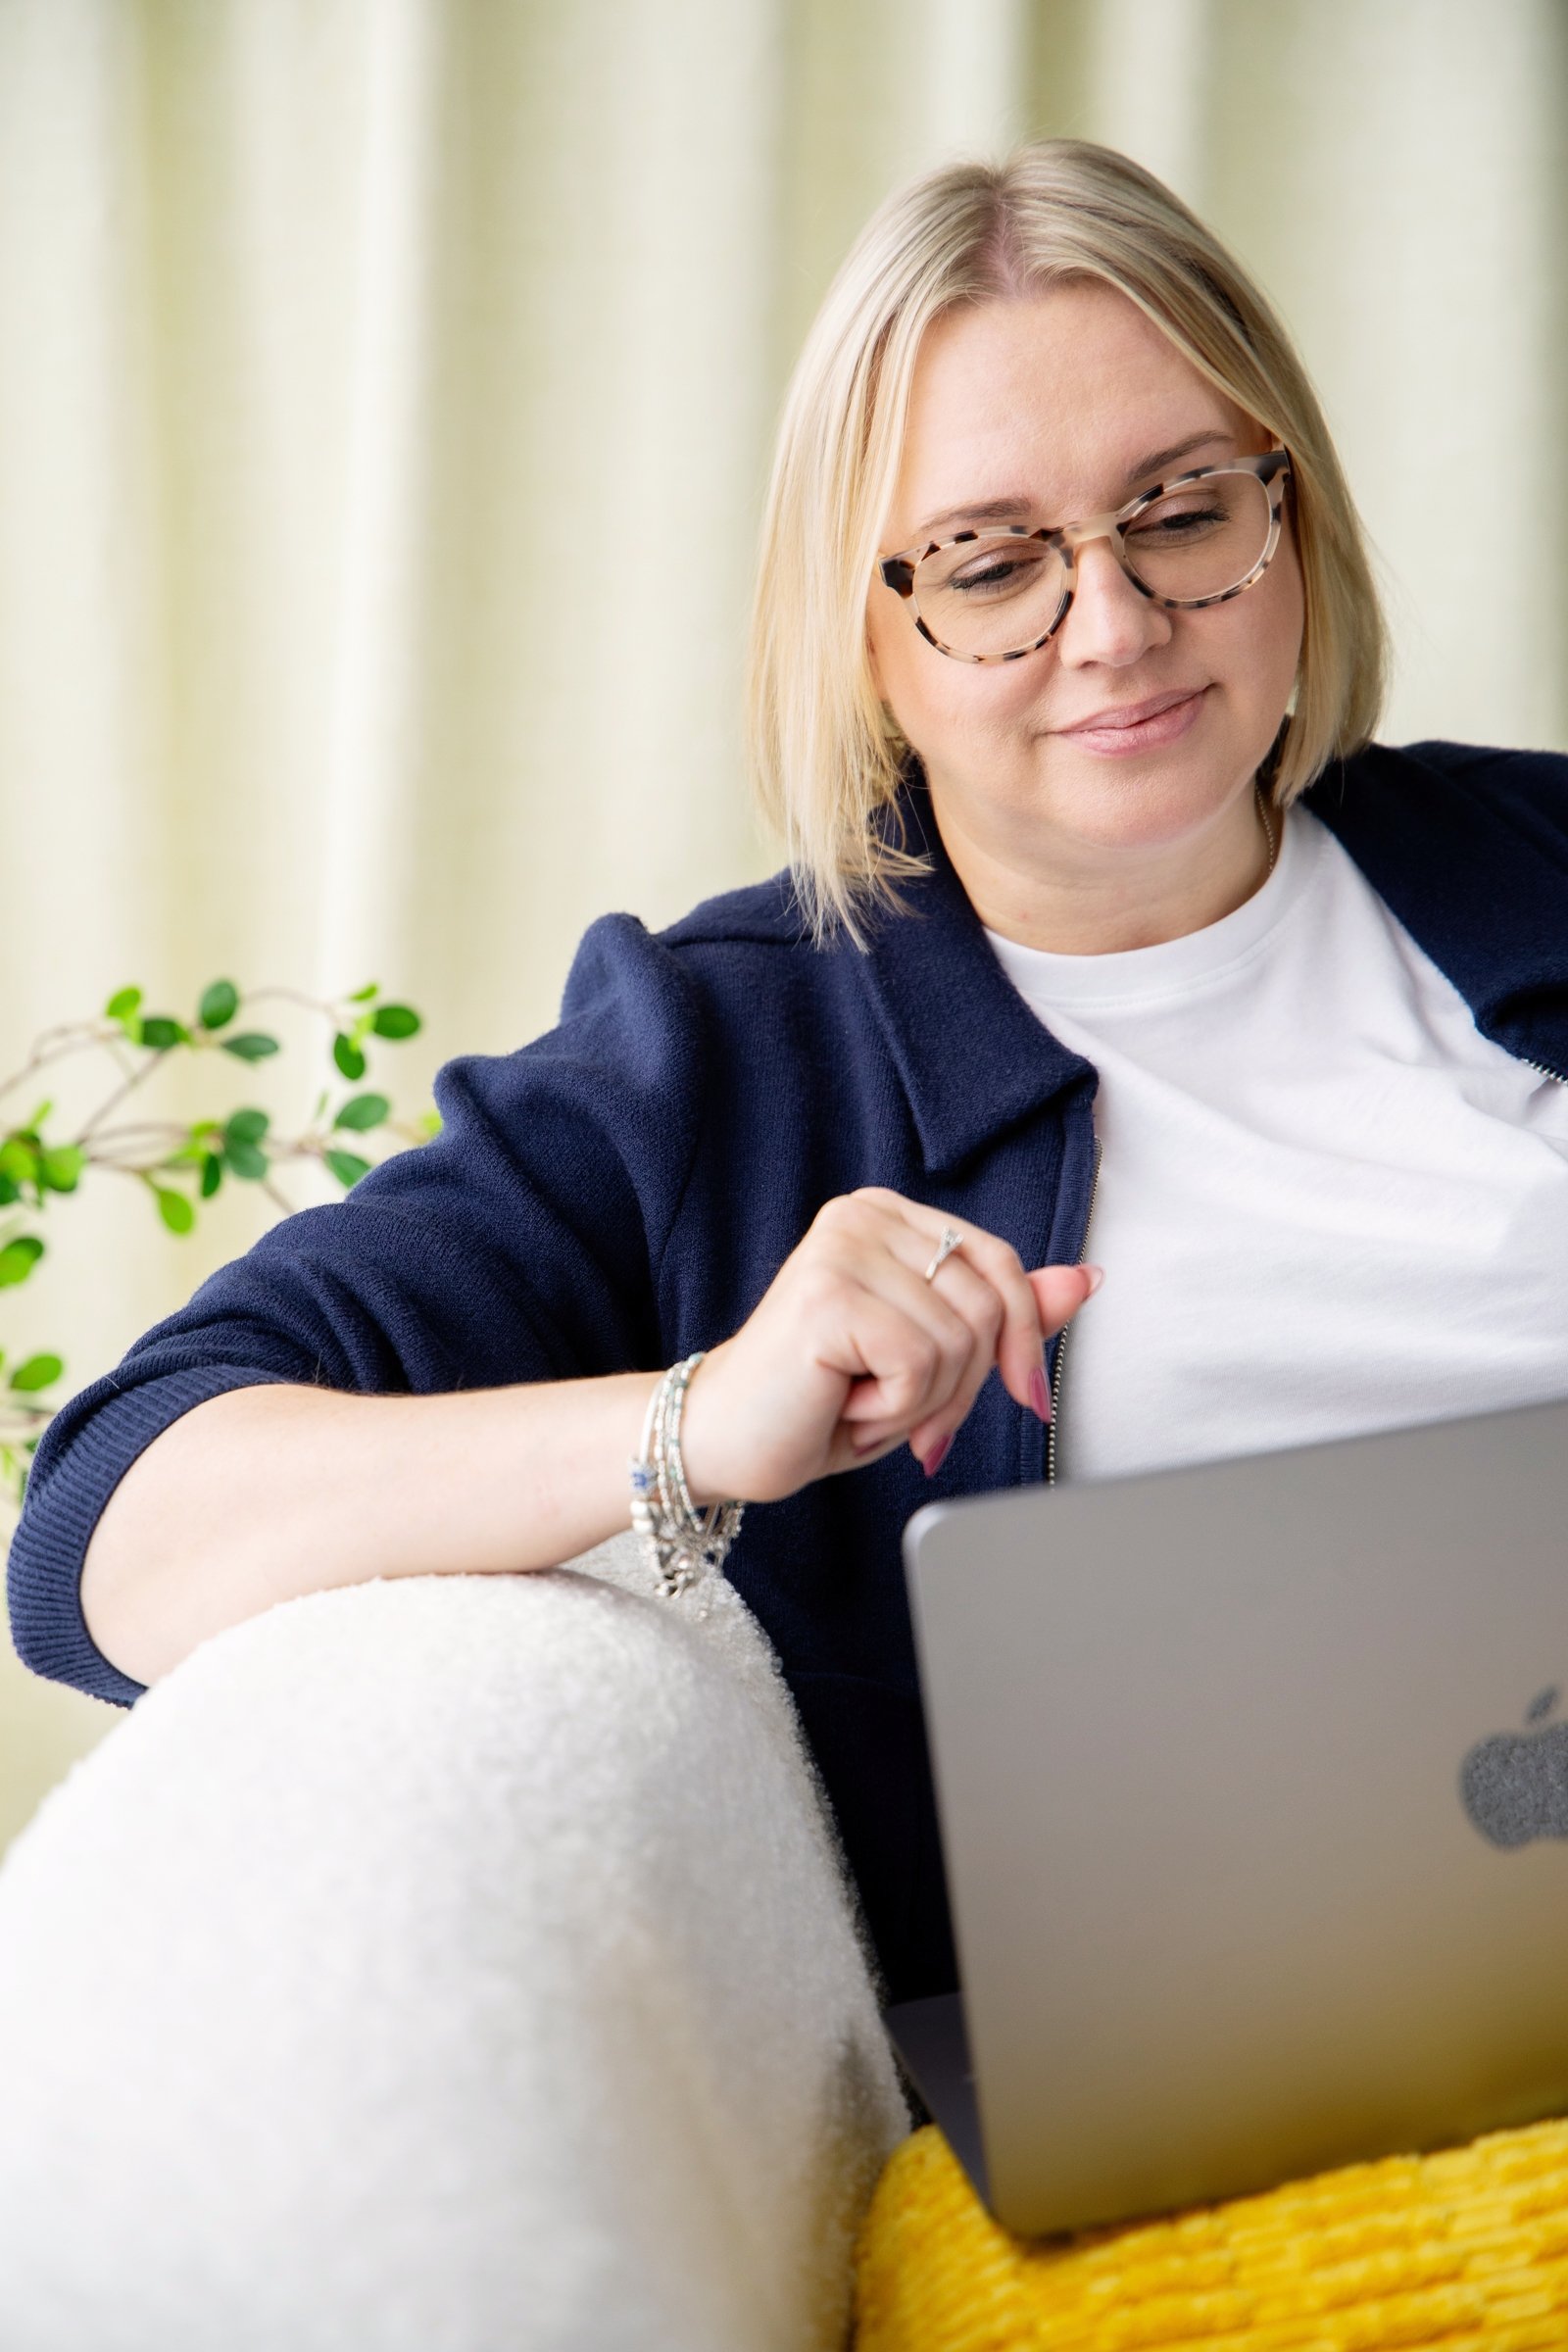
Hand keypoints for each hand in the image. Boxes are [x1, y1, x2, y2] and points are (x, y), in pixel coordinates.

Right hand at [678, 1187, 1101, 1504]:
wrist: (725, 1443)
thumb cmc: (821, 1401)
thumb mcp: (931, 1358)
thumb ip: (1003, 1314)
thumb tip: (1086, 1279)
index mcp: (887, 1214)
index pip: (1001, 1264)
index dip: (1023, 1340)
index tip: (1022, 1396)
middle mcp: (862, 1214)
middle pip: (990, 1305)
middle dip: (966, 1385)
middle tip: (906, 1417)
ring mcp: (842, 1248)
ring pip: (961, 1341)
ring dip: (925, 1403)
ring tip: (862, 1405)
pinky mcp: (828, 1293)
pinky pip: (920, 1364)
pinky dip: (894, 1411)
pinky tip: (842, 1405)